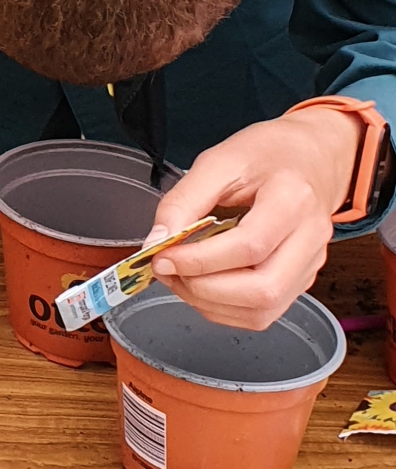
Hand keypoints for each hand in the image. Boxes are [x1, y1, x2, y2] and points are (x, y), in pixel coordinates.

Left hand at [146, 106, 362, 328]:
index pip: (249, 246)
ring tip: (180, 278)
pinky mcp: (301, 281)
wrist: (311, 157)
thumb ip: (184, 200)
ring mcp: (310, 264)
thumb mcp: (219, 161)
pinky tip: (202, 285)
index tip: (162, 255)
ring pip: (262, 311)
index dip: (199, 259)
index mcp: (293, 199)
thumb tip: (157, 242)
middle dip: (203, 289)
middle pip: (262, 289)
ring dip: (210, 304)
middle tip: (167, 270)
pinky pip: (263, 313)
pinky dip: (224, 309)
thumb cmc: (268, 154)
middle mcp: (310, 238)